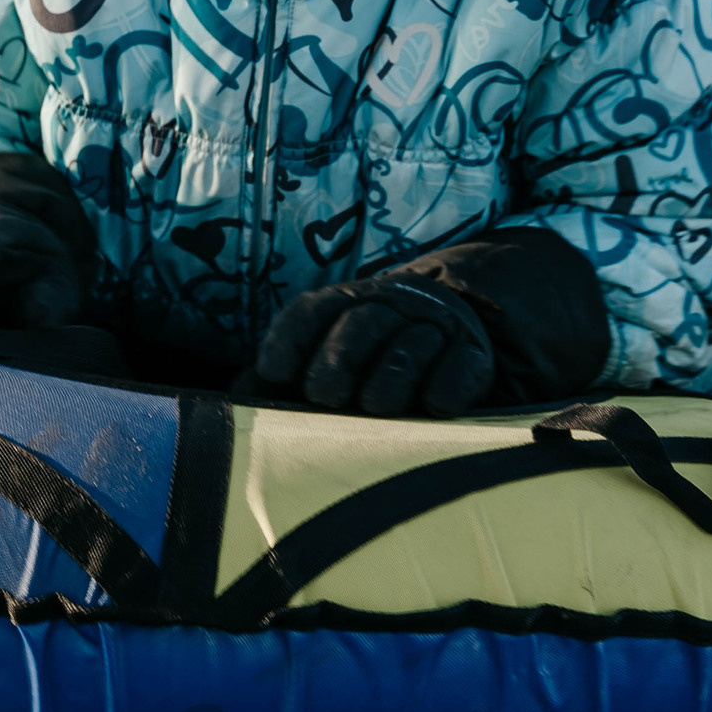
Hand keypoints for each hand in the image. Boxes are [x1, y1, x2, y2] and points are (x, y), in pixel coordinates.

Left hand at [254, 275, 494, 416]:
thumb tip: (237, 407)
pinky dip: (446, 386)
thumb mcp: (319, 365)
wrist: (450, 336)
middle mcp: (389, 306)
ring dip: (391, 376)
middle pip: (362, 321)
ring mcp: (433, 328)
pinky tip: (432, 406)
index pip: (311, 312)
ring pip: (412, 343)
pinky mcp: (474, 355)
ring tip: (376, 406)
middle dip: (341, 357)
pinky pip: (462, 365)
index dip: (291, 339)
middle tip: (326, 396)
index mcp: (343, 305)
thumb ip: (276, 385)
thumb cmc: (366, 367)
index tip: (274, 373)